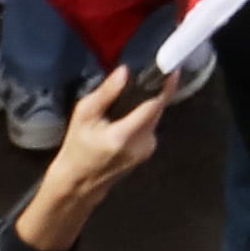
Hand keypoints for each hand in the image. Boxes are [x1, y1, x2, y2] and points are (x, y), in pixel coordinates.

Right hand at [14, 61, 175, 250]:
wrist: (80, 181)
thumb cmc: (78, 145)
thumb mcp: (84, 115)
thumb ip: (106, 93)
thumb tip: (125, 71)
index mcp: (124, 136)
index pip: (153, 106)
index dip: (165, 87)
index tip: (172, 69)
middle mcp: (142, 145)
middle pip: (157, 109)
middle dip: (153, 92)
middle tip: (141, 78)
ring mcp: (147, 150)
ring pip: (155, 117)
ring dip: (147, 104)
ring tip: (128, 99)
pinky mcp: (148, 152)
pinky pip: (151, 125)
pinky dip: (144, 116)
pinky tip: (128, 116)